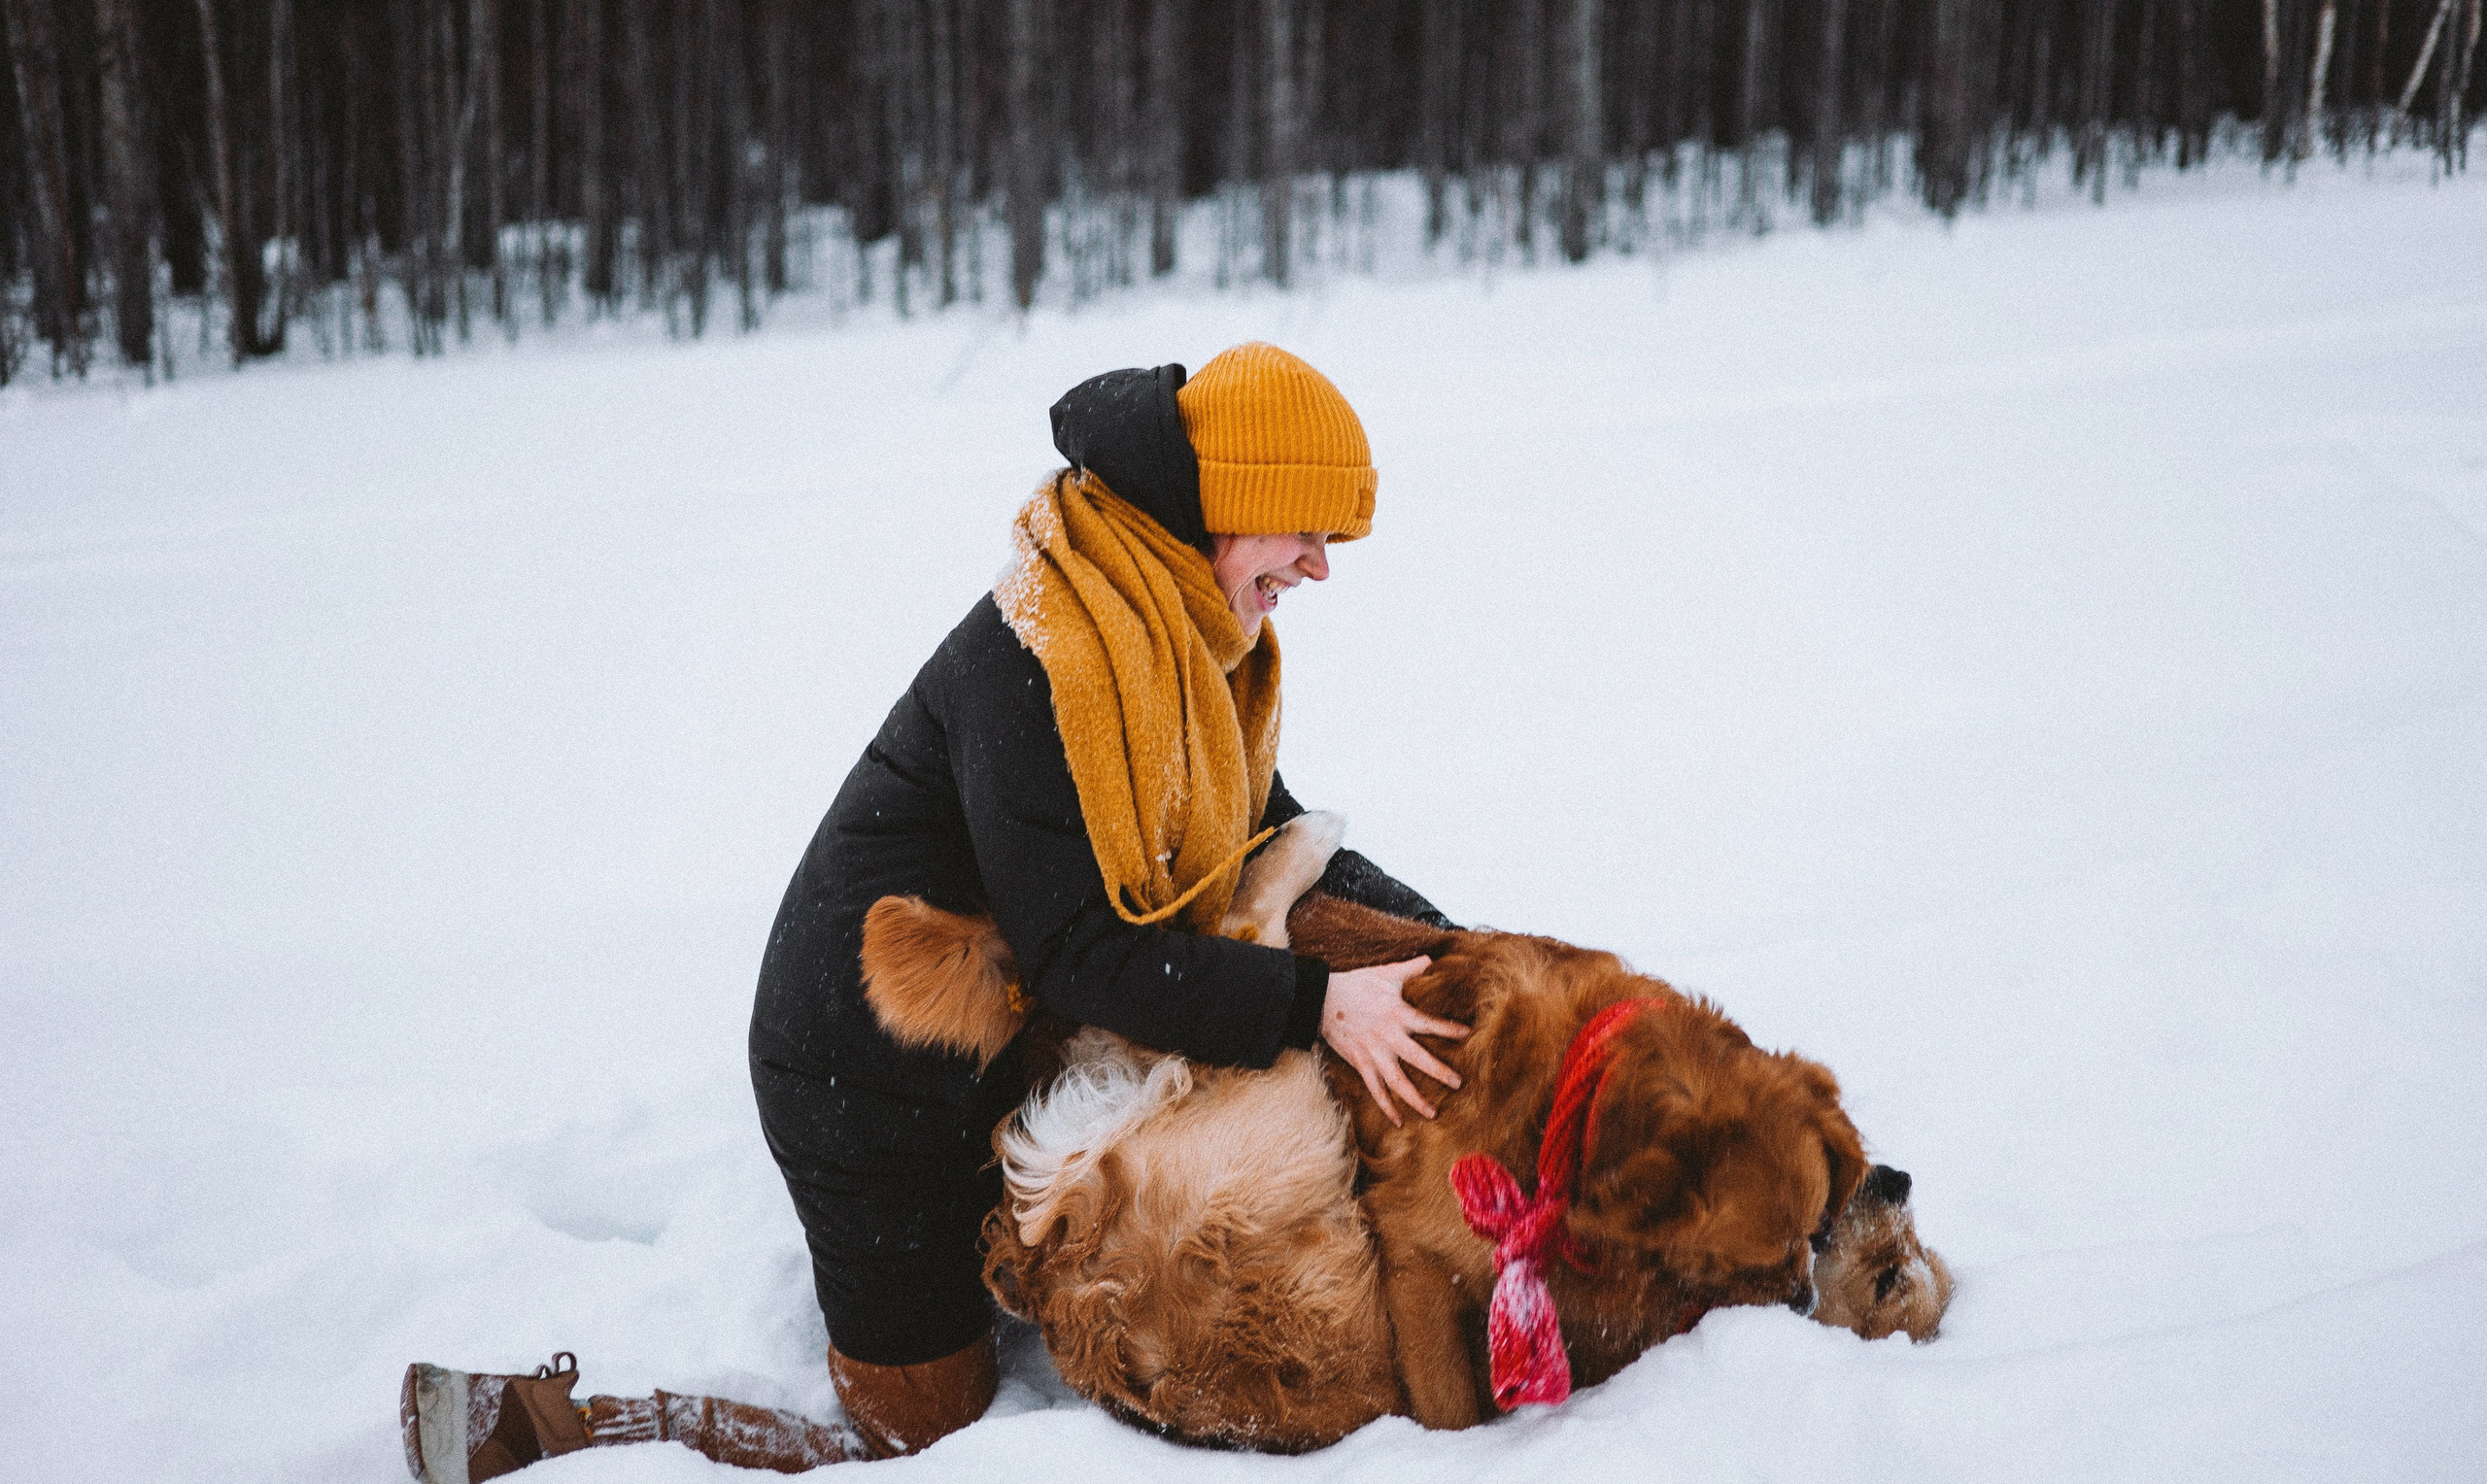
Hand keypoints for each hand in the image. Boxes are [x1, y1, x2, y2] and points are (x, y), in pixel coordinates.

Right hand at [1319, 956, 1470, 1126]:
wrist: (1321, 1000)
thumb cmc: (1356, 985)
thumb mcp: (1384, 973)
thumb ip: (1411, 969)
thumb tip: (1433, 959)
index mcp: (1397, 1014)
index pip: (1428, 1023)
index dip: (1448, 1029)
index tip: (1467, 1035)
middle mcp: (1388, 1037)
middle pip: (1417, 1058)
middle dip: (1438, 1072)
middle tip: (1458, 1084)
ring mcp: (1373, 1053)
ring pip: (1397, 1082)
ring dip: (1415, 1098)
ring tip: (1432, 1113)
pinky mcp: (1360, 1064)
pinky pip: (1375, 1090)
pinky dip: (1386, 1107)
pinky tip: (1399, 1121)